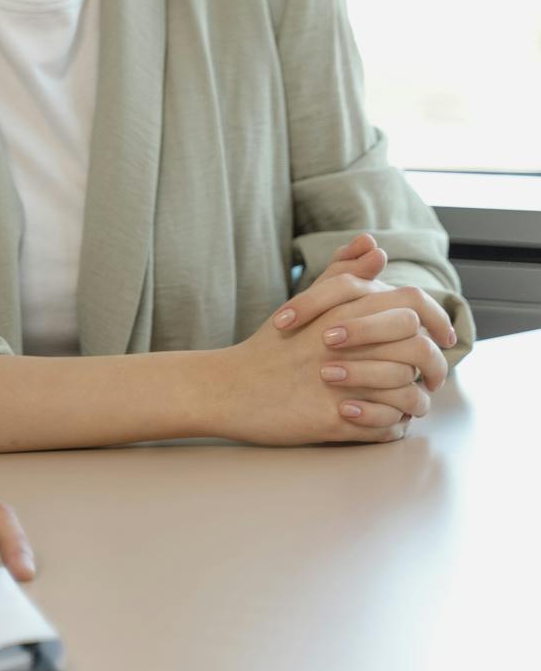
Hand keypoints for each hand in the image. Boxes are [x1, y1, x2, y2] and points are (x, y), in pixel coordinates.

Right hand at [219, 238, 449, 443]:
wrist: (227, 387)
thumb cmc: (269, 348)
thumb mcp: (303, 305)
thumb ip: (341, 274)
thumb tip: (372, 244)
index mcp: (341, 313)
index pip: (413, 306)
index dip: (438, 320)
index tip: (443, 336)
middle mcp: (344, 346)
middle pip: (418, 350)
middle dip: (435, 367)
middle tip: (433, 377)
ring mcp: (339, 384)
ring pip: (410, 394)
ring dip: (416, 401)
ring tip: (410, 403)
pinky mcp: (332, 420)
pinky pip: (387, 427)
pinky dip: (394, 426)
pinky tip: (387, 422)